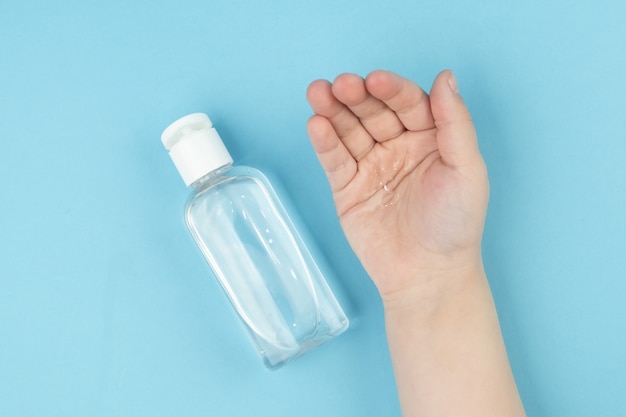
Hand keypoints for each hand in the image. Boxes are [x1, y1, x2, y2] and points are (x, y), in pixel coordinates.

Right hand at [306, 70, 488, 299]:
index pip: (407, 103)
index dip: (391, 89)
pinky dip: (325, 142)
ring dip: (333, 111)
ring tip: (317, 93)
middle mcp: (398, 147)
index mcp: (430, 138)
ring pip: (349, 131)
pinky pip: (335, 160)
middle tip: (342, 85)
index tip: (376, 80)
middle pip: (373, 112)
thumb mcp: (467, 170)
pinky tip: (316, 124)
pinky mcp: (348, 188)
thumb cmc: (456, 225)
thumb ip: (456, 123)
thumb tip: (445, 76)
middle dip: (356, 97)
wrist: (428, 275)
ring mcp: (371, 167)